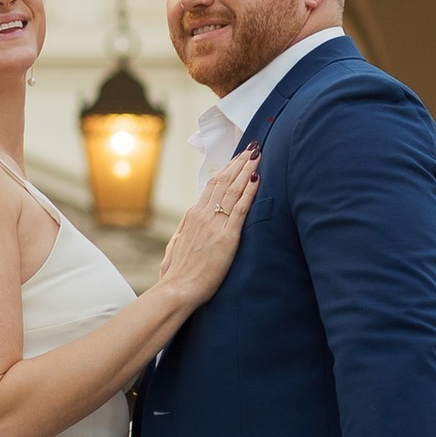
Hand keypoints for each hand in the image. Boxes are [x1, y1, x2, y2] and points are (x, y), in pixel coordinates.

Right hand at [155, 150, 256, 311]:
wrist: (178, 288)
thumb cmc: (178, 273)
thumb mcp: (178, 244)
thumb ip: (186, 230)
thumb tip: (191, 219)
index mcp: (193, 215)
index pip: (212, 185)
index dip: (226, 170)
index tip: (236, 159)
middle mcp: (204, 214)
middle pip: (224, 181)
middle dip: (239, 163)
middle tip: (251, 148)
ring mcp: (215, 224)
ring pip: (232, 189)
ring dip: (246, 170)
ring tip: (257, 155)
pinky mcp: (227, 237)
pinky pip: (240, 208)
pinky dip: (250, 191)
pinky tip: (258, 179)